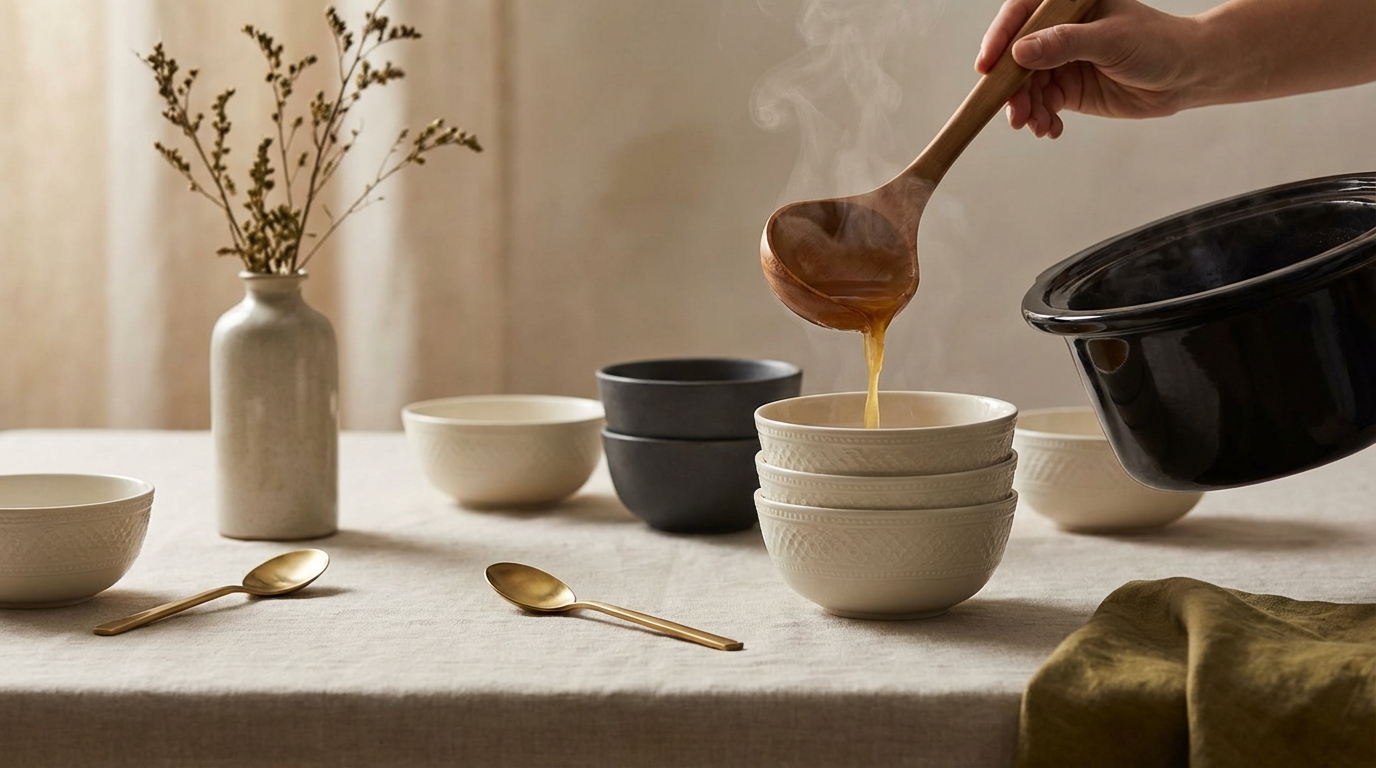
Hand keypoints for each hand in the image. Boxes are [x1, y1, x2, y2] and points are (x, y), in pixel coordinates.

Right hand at [975, 0, 1200, 137]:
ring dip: (1025, 108)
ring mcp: (1061, 61)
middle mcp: (1059, 31)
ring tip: (1035, 125)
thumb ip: (1064, 44)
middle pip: (1016, 57)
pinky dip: (1041, 119)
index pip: (1022, 15)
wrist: (1187, 74)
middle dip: (1011, 87)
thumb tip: (1020, 53)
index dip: (999, 38)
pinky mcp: (1068, 88)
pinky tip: (1049, 129)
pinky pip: (1042, 105)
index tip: (986, 66)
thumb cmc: (1157, 42)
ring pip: (1026, 86)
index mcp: (1067, 5)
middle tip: (1014, 112)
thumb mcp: (1110, 39)